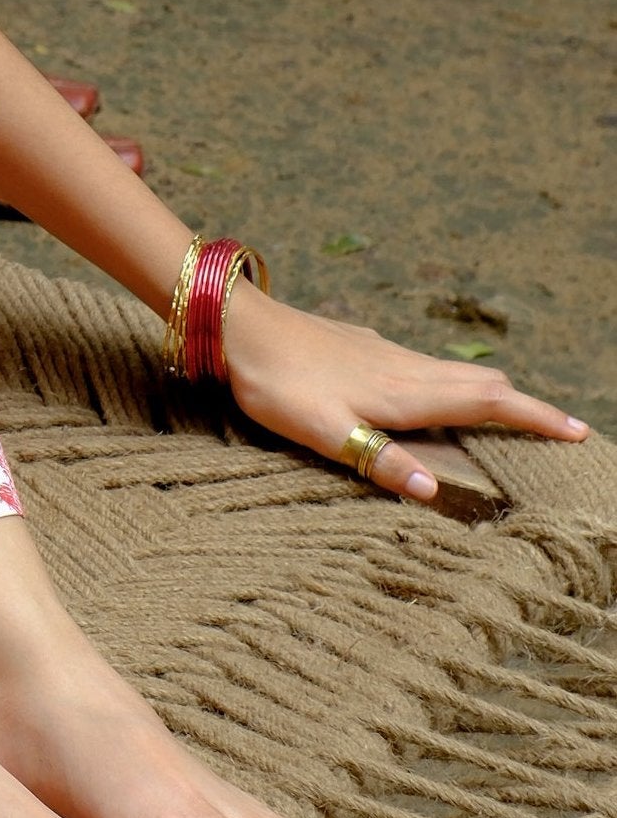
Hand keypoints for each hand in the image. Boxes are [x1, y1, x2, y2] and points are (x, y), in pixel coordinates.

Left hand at [222, 292, 586, 499]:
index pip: (489, 401)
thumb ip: (379, 461)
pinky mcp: (363, 345)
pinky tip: (428, 397)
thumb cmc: (279, 384)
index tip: (578, 432)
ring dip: (487, 394)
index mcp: (406, 392)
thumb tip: (434, 492)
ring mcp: (384, 351)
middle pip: (481, 382)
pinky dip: (448, 383)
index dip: (535, 416)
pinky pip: (423, 366)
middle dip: (523, 406)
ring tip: (504, 420)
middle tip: (554, 431)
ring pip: (452, 371)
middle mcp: (406, 367)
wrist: (239, 326)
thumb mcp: (325, 433)